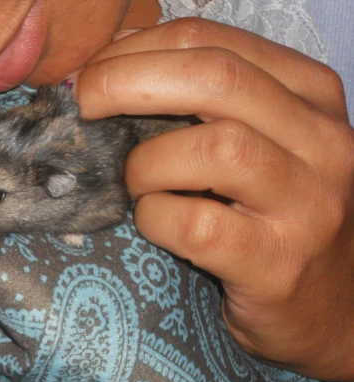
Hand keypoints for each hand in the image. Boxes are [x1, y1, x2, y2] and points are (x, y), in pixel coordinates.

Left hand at [75, 18, 353, 381]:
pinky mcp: (278, 263)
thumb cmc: (271, 218)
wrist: (329, 309)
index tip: (90, 72)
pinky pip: (197, 225)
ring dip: (147, 163)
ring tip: (137, 185)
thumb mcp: (257, 144)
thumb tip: (110, 67)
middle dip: (126, 82)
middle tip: (83, 105)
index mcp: (310, 95)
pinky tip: (154, 224)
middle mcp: (321, 140)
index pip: (213, 42)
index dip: (136, 49)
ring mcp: (307, 203)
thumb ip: (203, 104)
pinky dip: (156, 218)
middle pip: (213, 78)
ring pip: (214, 148)